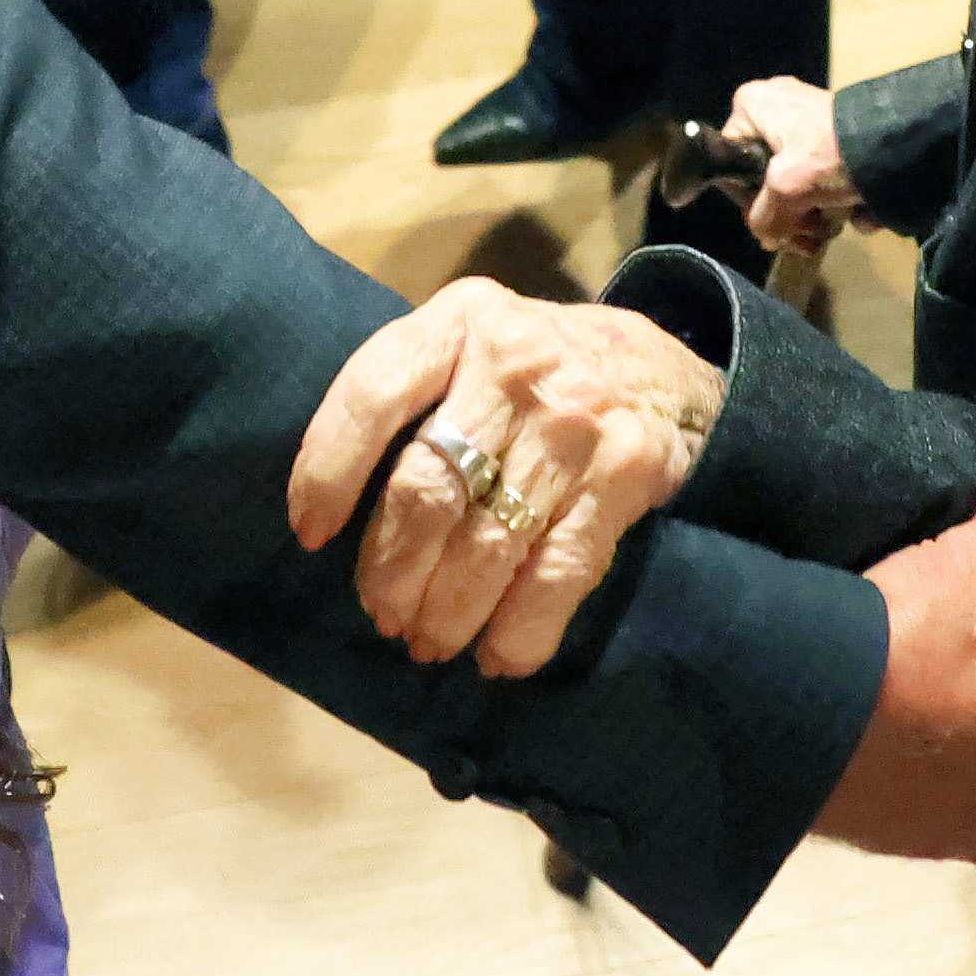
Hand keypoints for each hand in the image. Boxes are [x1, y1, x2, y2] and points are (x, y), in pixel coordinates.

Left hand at [287, 277, 727, 678]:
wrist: (665, 371)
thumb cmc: (536, 369)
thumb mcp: (471, 342)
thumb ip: (414, 395)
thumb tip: (329, 507)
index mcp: (459, 320)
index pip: (372, 395)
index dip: (328, 472)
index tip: (311, 536)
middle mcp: (514, 363)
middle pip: (428, 486)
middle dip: (392, 570)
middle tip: (383, 615)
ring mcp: (573, 420)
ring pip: (487, 541)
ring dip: (448, 611)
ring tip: (429, 641)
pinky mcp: (624, 474)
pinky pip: (558, 572)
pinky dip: (521, 630)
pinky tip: (499, 656)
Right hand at [728, 75, 863, 254]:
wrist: (900, 141)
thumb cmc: (832, 153)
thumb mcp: (787, 189)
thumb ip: (764, 218)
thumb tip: (768, 237)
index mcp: (752, 105)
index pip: (730, 164)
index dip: (749, 202)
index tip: (773, 225)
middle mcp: (775, 105)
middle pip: (766, 176)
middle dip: (788, 214)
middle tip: (807, 236)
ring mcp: (808, 118)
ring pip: (796, 179)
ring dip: (811, 213)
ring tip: (829, 230)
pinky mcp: (836, 133)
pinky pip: (822, 173)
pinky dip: (834, 197)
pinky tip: (852, 215)